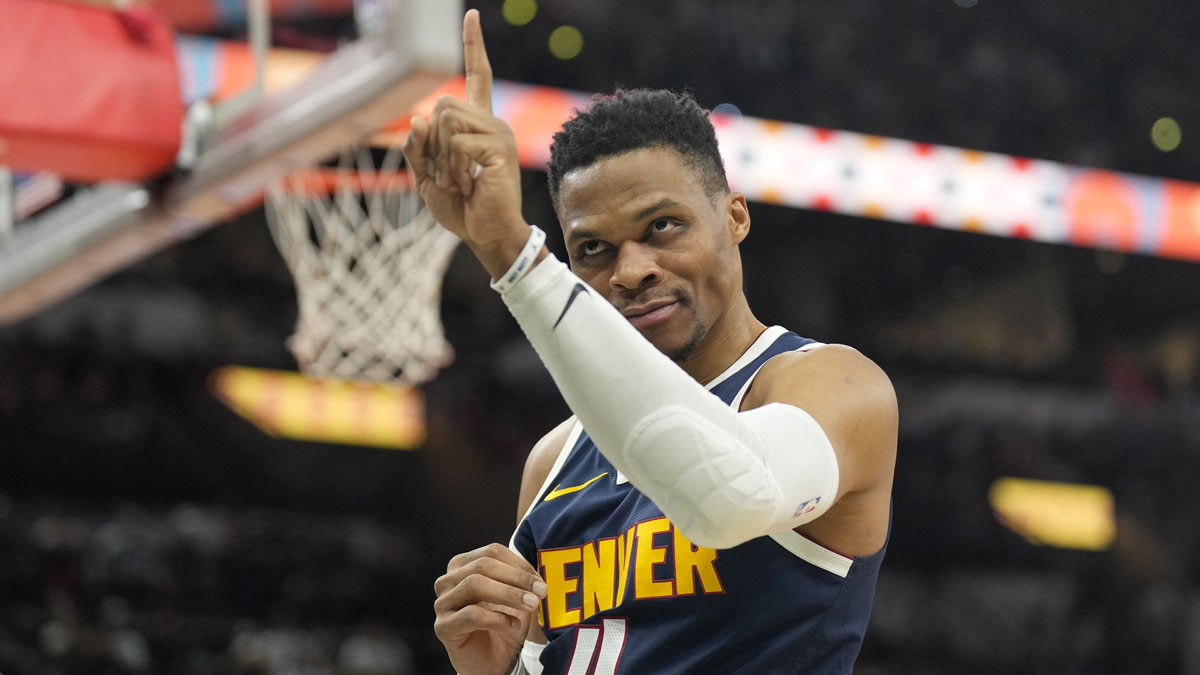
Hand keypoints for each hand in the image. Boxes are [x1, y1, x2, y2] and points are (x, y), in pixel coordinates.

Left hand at [403, 9, 529, 277]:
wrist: (484, 234)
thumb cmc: (461, 209)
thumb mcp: (426, 176)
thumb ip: (419, 147)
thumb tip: (419, 118)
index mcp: (476, 125)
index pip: (478, 75)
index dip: (473, 45)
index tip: (471, 15)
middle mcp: (492, 122)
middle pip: (444, 103)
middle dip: (432, 140)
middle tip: (444, 172)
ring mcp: (498, 133)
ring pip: (448, 120)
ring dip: (441, 156)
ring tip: (457, 181)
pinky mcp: (499, 149)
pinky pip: (458, 143)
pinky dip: (451, 167)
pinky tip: (466, 184)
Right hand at [433, 543, 546, 674]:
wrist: (492, 661)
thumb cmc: (503, 623)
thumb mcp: (516, 596)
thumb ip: (523, 579)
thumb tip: (541, 571)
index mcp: (463, 565)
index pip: (492, 552)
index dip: (519, 564)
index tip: (540, 581)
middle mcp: (447, 580)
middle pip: (482, 565)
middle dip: (516, 578)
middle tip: (541, 592)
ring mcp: (442, 603)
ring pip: (474, 585)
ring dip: (508, 594)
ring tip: (531, 605)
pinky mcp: (443, 627)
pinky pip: (471, 614)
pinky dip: (497, 618)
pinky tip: (513, 625)